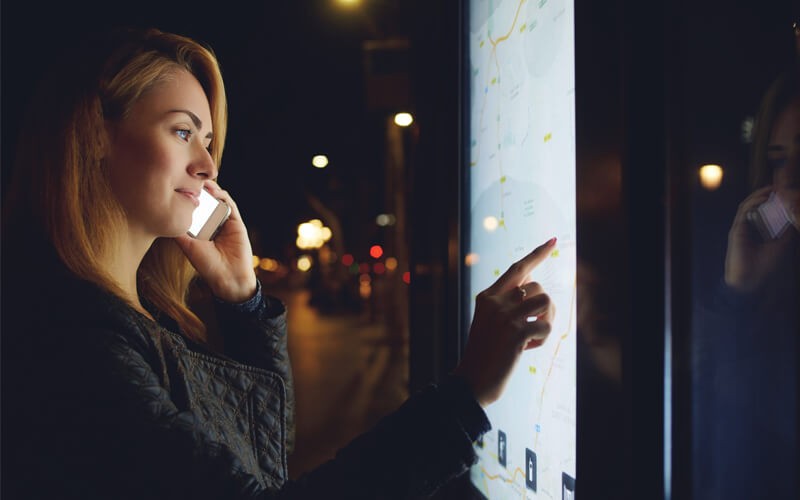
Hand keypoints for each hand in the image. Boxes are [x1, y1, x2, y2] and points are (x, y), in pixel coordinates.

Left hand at [174, 180, 257, 302]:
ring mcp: (224, 220)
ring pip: (217, 199)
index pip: (192, 207)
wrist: (229, 276)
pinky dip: (222, 195)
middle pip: (204, 200)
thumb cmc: (207, 265)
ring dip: (209, 188)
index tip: (175, 185)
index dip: (185, 196)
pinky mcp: (236, 221)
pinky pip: (230, 204)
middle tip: (187, 176)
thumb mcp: (187, 246)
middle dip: (197, 188)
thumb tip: (163, 215)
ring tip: (200, 180)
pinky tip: (214, 191)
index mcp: (199, 228)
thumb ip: (178, 231)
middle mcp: (211, 222)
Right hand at [454, 238, 556, 406]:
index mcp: (487, 296)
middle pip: (536, 286)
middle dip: (543, 306)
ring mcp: (505, 316)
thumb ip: (506, 303)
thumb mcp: (489, 322)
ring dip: (546, 320)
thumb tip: (534, 285)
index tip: (553, 242)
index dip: (537, 254)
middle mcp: (495, 301)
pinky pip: (545, 326)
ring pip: (545, 300)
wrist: (472, 381)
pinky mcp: (516, 332)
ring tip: (531, 337)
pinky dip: (541, 340)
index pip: (517, 269)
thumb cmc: (484, 354)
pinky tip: (526, 350)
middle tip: (534, 327)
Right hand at [724, 186, 794, 292]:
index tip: (782, 192)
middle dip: (764, 194)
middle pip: (753, 204)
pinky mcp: (736, 231)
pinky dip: (752, 203)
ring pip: (747, 205)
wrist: (750, 281)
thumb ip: (785, 232)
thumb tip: (793, 218)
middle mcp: (745, 227)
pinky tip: (763, 199)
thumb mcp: (781, 245)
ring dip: (758, 195)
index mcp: (754, 230)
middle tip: (778, 186)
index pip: (761, 210)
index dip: (770, 200)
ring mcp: (740, 228)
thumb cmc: (763, 266)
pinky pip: (743, 212)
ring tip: (771, 189)